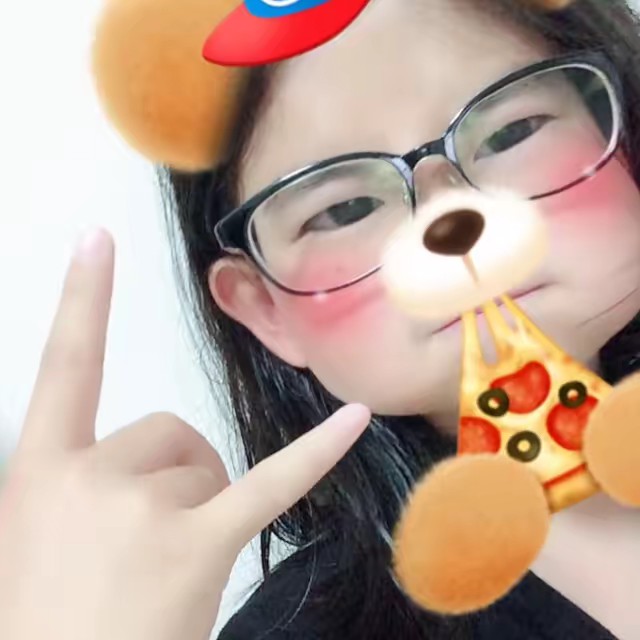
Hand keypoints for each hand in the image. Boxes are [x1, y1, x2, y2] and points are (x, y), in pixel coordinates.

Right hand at [0, 229, 369, 639]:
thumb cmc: (39, 619)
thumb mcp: (29, 540)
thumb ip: (70, 490)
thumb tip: (116, 473)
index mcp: (41, 472)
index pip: (63, 365)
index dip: (80, 298)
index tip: (98, 240)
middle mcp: (95, 476)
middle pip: (166, 432)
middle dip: (170, 475)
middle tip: (145, 546)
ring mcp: (152, 509)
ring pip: (205, 464)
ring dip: (200, 501)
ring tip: (167, 566)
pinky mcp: (203, 544)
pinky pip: (271, 484)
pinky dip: (317, 451)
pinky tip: (355, 418)